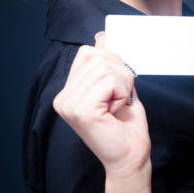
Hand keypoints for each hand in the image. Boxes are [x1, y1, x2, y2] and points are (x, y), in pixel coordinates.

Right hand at [53, 33, 150, 178]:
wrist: (131, 156)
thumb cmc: (126, 125)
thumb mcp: (117, 86)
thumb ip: (106, 63)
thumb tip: (102, 36)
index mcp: (67, 91)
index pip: (87, 52)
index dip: (111, 62)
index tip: (117, 87)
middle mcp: (62, 97)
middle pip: (97, 57)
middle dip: (120, 74)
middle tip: (120, 98)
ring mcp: (68, 104)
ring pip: (104, 68)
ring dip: (122, 85)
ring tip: (118, 105)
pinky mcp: (81, 110)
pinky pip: (109, 81)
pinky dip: (121, 93)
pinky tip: (116, 111)